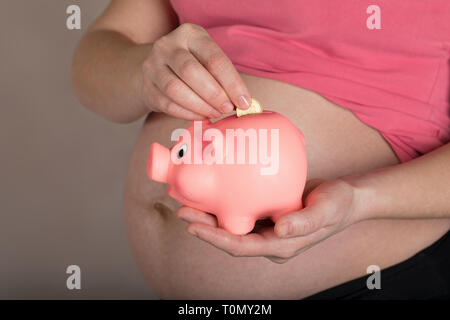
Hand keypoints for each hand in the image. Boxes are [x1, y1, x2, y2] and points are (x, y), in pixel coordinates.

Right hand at [140, 23, 250, 119]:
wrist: (157, 68)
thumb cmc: (193, 64)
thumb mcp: (207, 59)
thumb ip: (223, 77)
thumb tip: (242, 102)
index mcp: (190, 34)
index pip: (214, 59)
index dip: (232, 83)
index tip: (244, 101)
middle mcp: (167, 46)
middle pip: (192, 72)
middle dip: (214, 95)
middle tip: (227, 108)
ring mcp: (153, 66)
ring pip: (176, 90)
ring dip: (200, 106)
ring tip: (215, 113)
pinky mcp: (147, 87)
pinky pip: (168, 104)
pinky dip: (188, 114)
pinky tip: (201, 116)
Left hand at [177, 178, 364, 262]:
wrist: (343, 198)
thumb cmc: (337, 205)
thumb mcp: (326, 211)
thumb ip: (306, 222)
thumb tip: (280, 229)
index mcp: (279, 245)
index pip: (241, 247)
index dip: (215, 239)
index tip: (193, 228)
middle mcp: (268, 239)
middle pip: (229, 236)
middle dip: (204, 226)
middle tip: (182, 210)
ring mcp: (265, 227)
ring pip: (231, 224)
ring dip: (209, 215)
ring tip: (188, 201)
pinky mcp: (265, 213)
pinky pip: (240, 210)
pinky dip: (224, 202)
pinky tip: (213, 189)